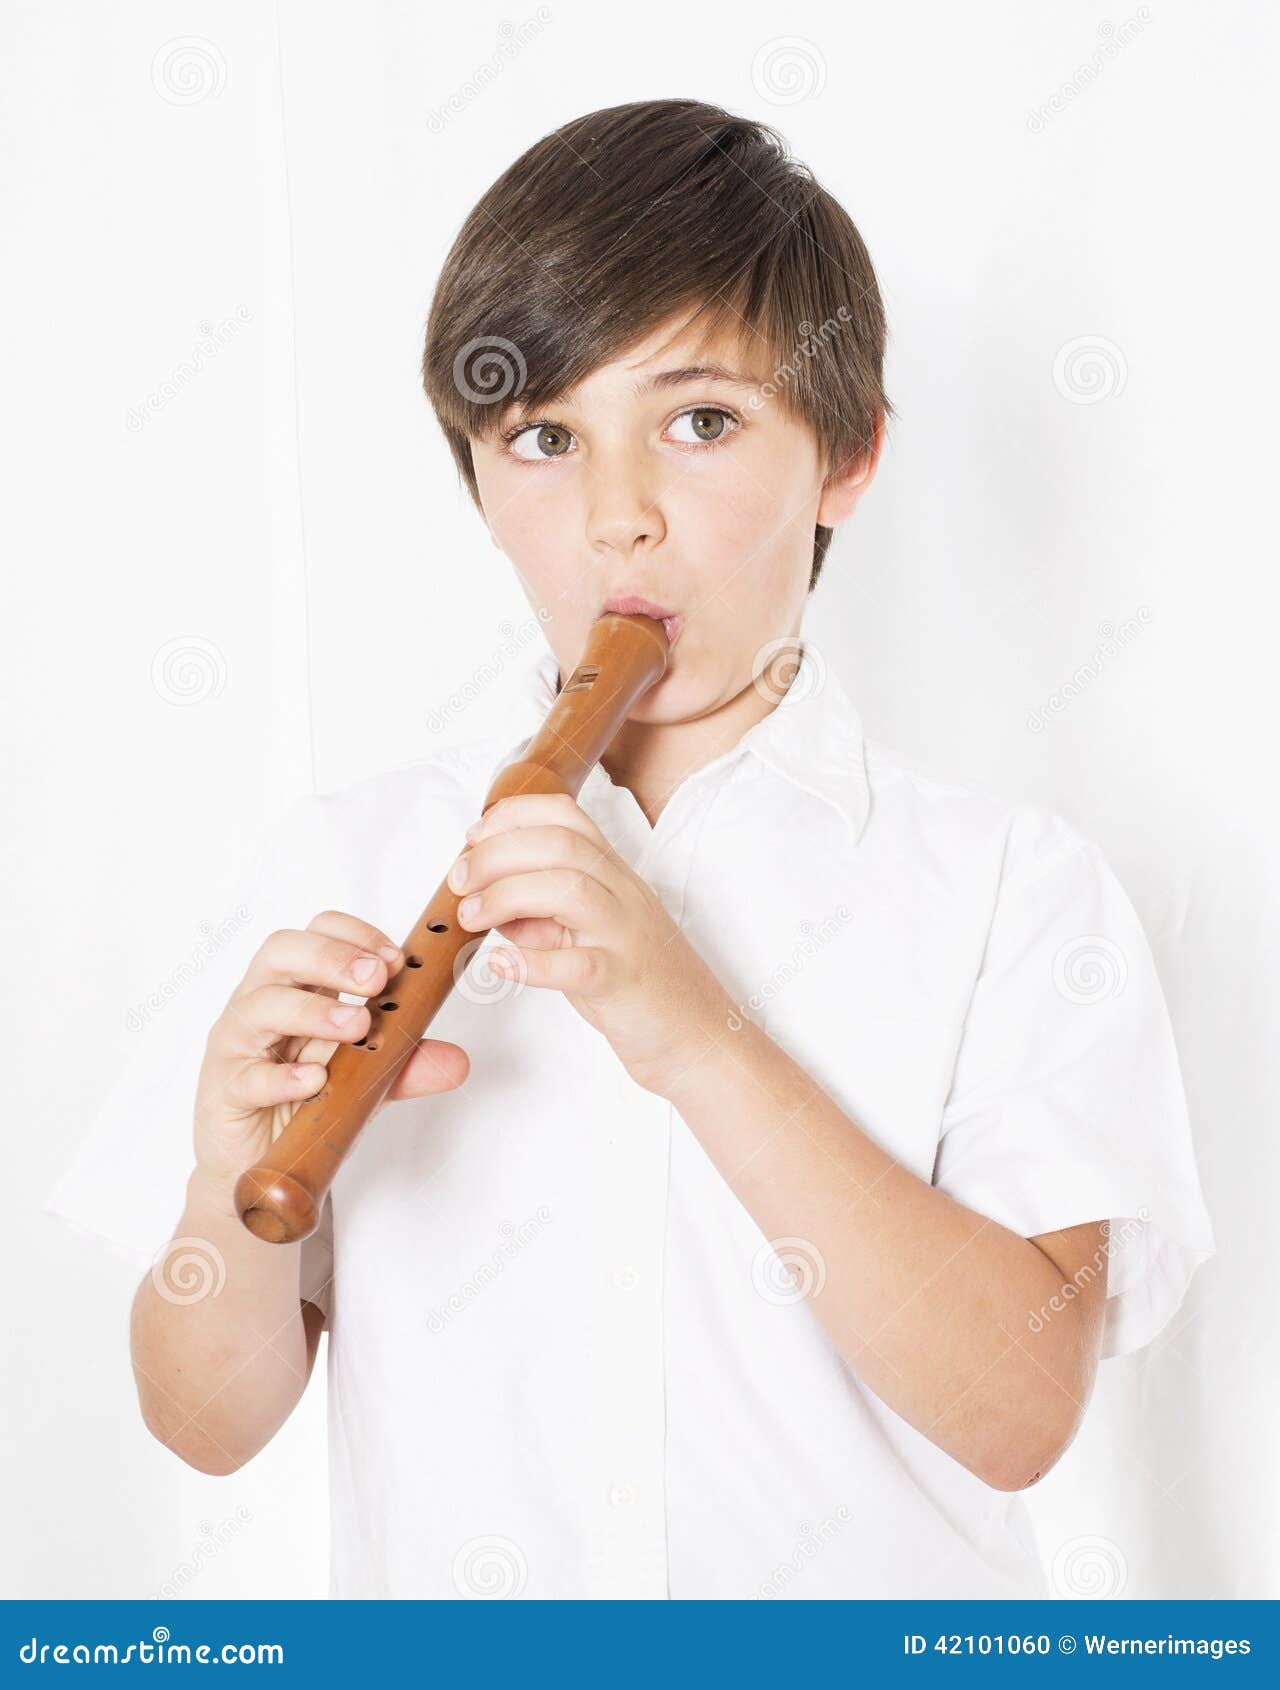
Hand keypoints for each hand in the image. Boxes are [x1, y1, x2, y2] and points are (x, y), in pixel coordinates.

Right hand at [194, 911, 469, 1210]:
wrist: (259, 1164)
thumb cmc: (306, 1101)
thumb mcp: (366, 1079)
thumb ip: (405, 1065)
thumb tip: (458, 1062)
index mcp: (297, 986)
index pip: (317, 932)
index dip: (354, 935)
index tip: (395, 958)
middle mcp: (262, 1002)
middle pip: (282, 952)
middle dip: (332, 958)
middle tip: (376, 979)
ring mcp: (238, 1044)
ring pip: (261, 1005)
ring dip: (314, 1011)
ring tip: (356, 1027)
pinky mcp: (224, 1089)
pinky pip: (247, 1075)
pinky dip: (283, 1076)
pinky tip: (314, 1080)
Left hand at [449, 793, 733, 1097]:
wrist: (698, 1036)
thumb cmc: (638, 983)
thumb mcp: (585, 935)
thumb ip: (540, 914)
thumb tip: (487, 897)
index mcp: (613, 876)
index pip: (566, 817)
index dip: (513, 816)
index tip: (474, 836)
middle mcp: (623, 895)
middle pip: (561, 845)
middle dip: (497, 853)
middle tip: (459, 880)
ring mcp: (626, 937)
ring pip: (570, 889)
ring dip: (507, 895)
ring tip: (471, 917)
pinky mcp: (623, 983)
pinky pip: (579, 965)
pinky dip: (532, 963)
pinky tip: (500, 964)